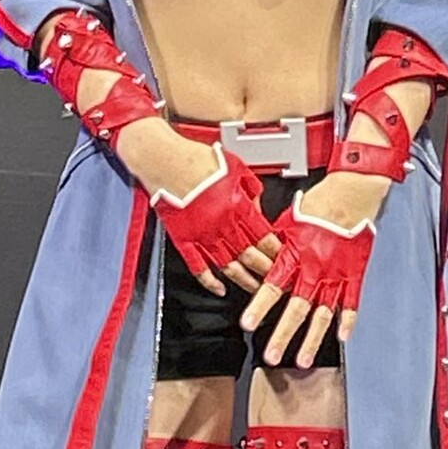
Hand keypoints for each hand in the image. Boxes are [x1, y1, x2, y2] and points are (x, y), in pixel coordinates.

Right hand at [146, 138, 282, 296]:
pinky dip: (209, 281)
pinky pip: (198, 266)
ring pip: (228, 266)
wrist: (162, 158)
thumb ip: (250, 186)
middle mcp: (221, 223)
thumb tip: (257, 205)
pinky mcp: (182, 238)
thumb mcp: (234, 165)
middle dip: (266, 271)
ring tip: (255, 290)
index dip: (276, 251)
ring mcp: (201, 234)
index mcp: (236, 205)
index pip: (263, 236)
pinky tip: (219, 289)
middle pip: (250, 255)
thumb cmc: (195, 157)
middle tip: (277, 283)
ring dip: (244, 281)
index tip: (285, 261)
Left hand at [239, 170, 388, 364]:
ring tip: (301, 360)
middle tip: (271, 355)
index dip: (259, 306)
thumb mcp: (286, 222)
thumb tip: (253, 258)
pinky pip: (352, 301)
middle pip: (296, 307)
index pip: (273, 286)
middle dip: (283, 334)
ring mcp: (337, 274)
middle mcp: (315, 268)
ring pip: (323, 313)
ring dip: (311, 339)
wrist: (351, 192)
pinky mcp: (355, 273)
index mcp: (295, 254)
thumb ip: (271, 246)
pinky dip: (348, 320)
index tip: (248, 324)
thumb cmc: (318, 205)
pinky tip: (342, 337)